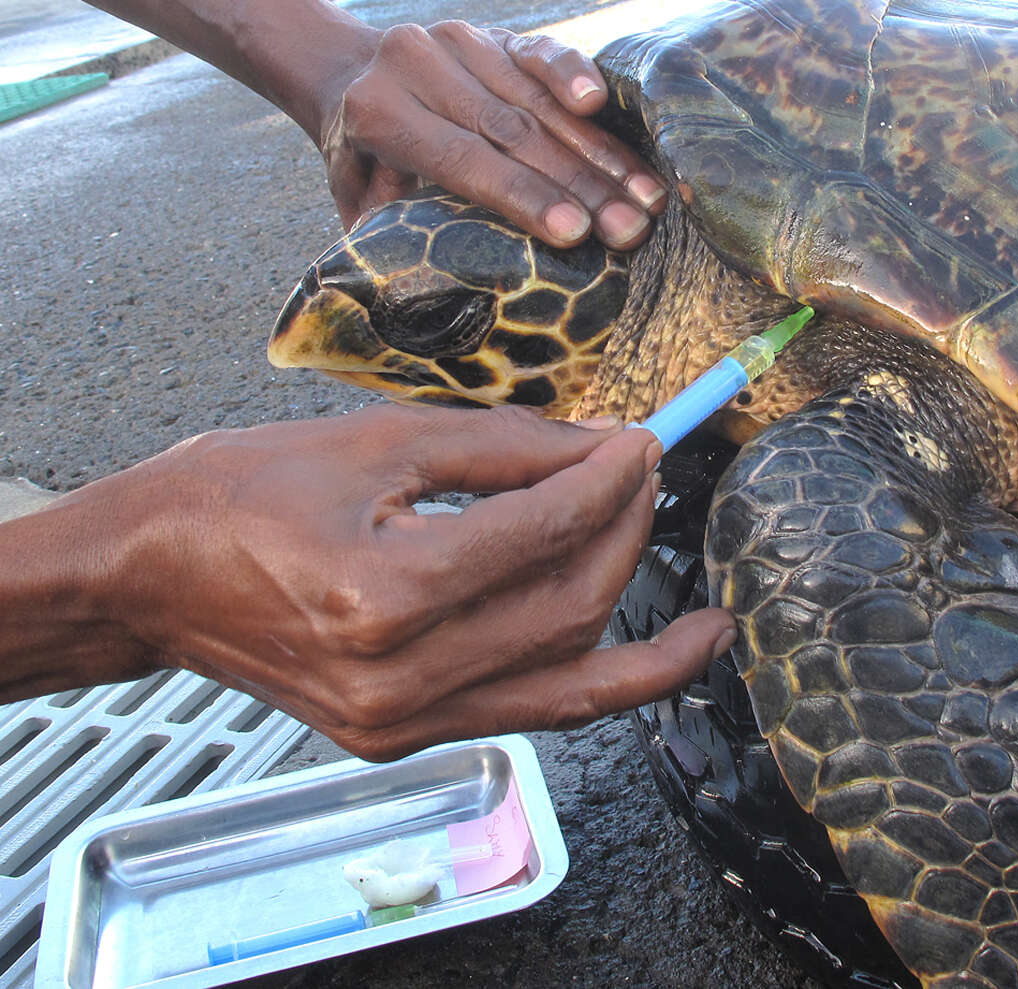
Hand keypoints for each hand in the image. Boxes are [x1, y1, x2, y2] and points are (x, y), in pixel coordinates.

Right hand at [25, 406, 731, 759]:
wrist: (148, 576)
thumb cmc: (240, 493)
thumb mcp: (375, 441)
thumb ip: (505, 446)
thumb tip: (602, 445)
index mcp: (382, 595)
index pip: (542, 532)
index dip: (608, 480)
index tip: (642, 441)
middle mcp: (398, 680)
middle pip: (568, 610)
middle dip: (627, 535)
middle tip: (646, 481)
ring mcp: (400, 724)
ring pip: (567, 682)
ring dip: (641, 634)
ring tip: (693, 603)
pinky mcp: (401, 739)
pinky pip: (527, 713)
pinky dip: (592, 683)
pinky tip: (645, 660)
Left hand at [318, 21, 666, 244]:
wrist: (351, 79)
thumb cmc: (367, 166)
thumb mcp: (361, 204)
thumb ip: (387, 240)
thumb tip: (427, 301)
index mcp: (381, 113)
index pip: (465, 160)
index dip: (523, 196)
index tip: (574, 233)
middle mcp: (418, 66)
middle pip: (513, 131)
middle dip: (579, 184)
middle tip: (630, 229)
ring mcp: (459, 42)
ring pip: (537, 101)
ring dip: (597, 152)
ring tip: (645, 198)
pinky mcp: (495, 35)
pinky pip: (541, 56)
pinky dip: (574, 76)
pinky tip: (600, 105)